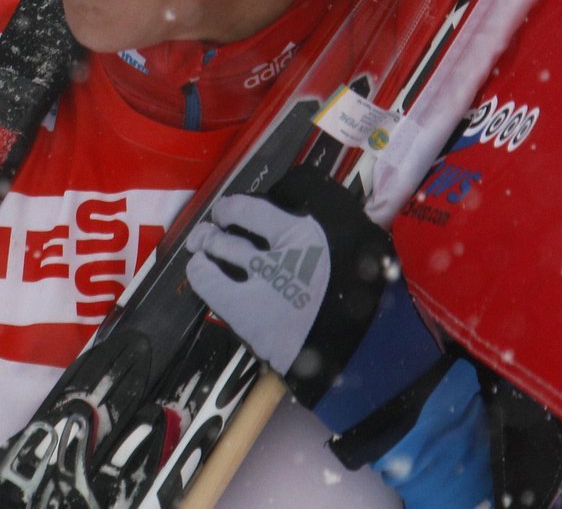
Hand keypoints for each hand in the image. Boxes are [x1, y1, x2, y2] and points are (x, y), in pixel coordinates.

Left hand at [185, 167, 393, 407]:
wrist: (362, 354)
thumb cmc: (361, 302)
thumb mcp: (355, 254)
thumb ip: (334, 235)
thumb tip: (331, 216)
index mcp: (308, 234)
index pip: (255, 209)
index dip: (234, 207)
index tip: (228, 210)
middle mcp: (281, 252)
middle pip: (235, 227)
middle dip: (218, 226)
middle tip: (208, 231)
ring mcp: (261, 282)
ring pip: (221, 249)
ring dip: (208, 245)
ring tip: (200, 248)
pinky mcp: (247, 312)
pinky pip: (210, 283)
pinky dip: (201, 274)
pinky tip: (199, 271)